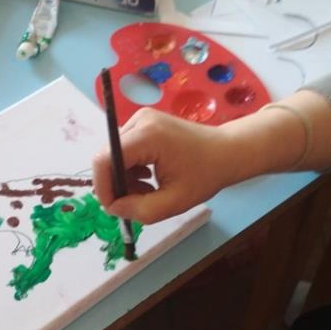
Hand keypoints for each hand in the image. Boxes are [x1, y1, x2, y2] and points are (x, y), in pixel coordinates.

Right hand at [93, 108, 232, 223]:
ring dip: (124, 179)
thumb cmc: (206, 175)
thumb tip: (113, 208)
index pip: (105, 159)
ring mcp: (141, 119)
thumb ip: (140, 210)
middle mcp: (140, 121)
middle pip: (108, 156)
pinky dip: (130, 169)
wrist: (227, 152)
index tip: (114, 208)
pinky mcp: (144, 124)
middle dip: (116, 185)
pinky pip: (124, 150)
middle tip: (134, 204)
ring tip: (148, 192)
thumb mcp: (175, 202)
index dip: (103, 187)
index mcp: (147, 136)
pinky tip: (149, 180)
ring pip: (114, 155)